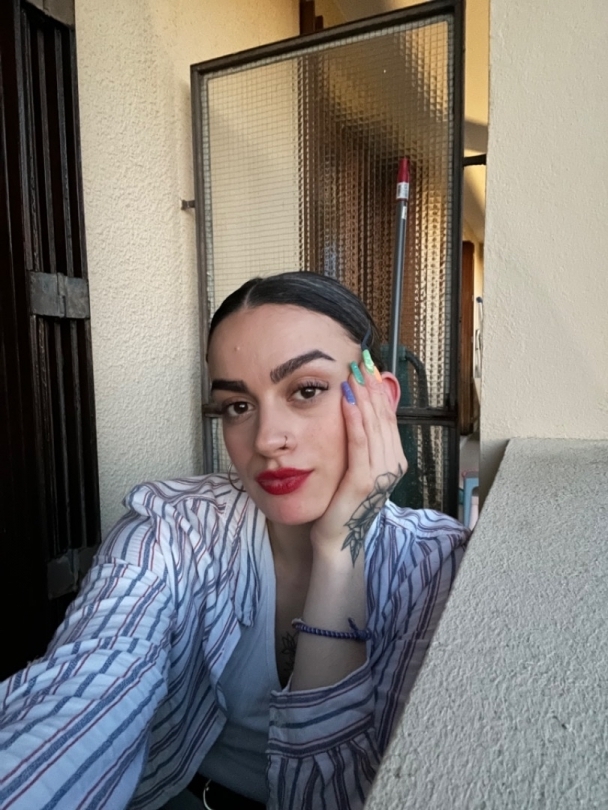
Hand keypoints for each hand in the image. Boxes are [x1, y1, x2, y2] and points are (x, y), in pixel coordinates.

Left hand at [310, 354, 406, 563]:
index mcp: (393, 458)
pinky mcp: (363, 482)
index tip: (368, 364)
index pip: (388, 415)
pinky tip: (347, 401)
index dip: (379, 388)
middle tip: (362, 359)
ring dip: (364, 396)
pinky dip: (355, 420)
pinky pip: (360, 444)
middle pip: (384, 416)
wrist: (335, 539)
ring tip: (354, 372)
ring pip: (374, 426)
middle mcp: (392, 464)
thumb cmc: (340, 500)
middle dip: (372, 385)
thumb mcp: (354, 464)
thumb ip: (360, 439)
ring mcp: (381, 474)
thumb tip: (358, 405)